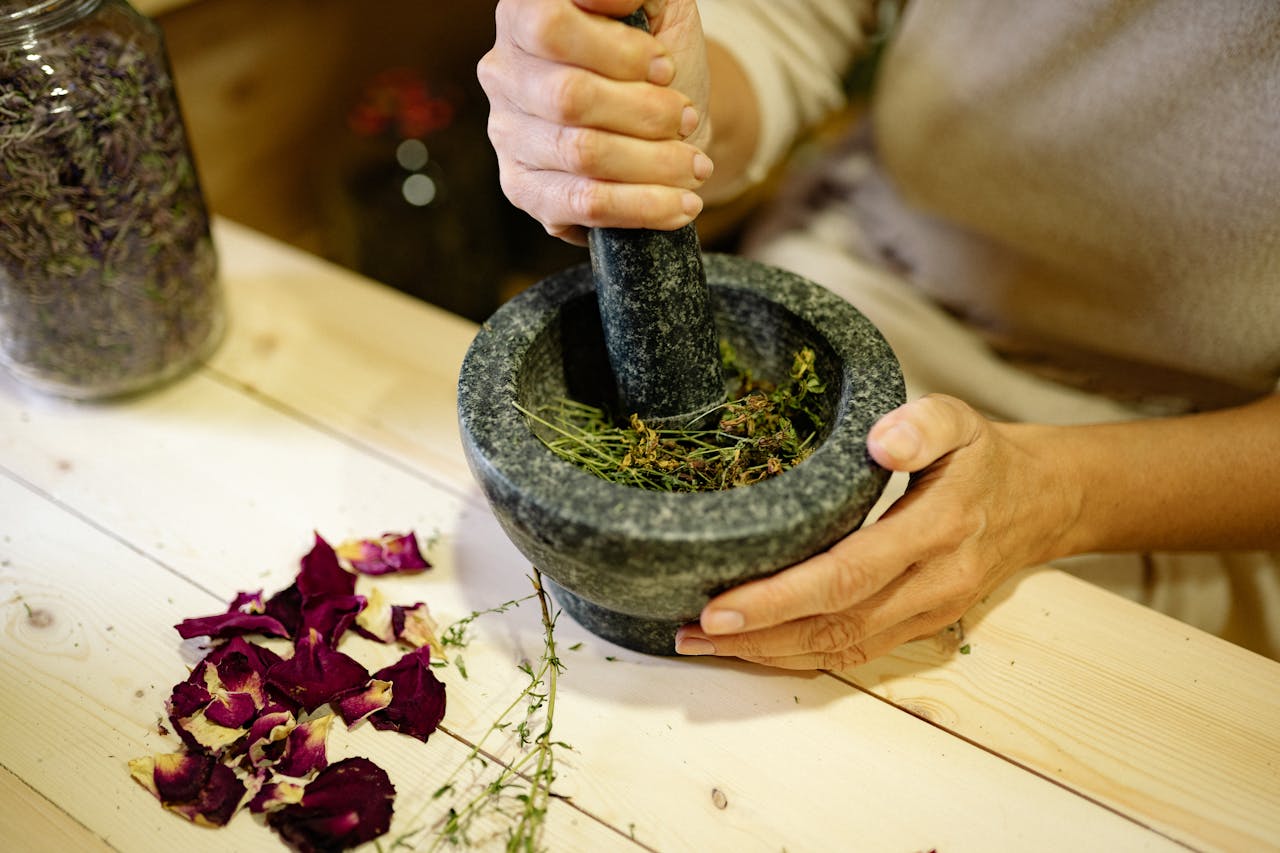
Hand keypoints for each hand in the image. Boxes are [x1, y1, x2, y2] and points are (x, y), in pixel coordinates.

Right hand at [477, 0, 713, 243]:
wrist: (665, 124)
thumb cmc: (656, 59)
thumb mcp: (658, 9)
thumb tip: (618, 2)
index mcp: (526, 15)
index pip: (550, 26)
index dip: (618, 50)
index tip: (665, 66)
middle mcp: (504, 72)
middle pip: (569, 97)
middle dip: (645, 111)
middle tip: (686, 117)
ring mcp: (507, 134)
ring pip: (582, 154)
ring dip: (655, 162)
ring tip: (695, 164)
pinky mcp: (524, 189)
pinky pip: (584, 204)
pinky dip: (643, 206)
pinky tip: (681, 203)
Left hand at [675, 395, 1078, 668]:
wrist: (1043, 501)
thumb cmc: (984, 456)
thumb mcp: (962, 419)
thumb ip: (924, 423)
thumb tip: (882, 441)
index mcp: (938, 529)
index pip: (849, 574)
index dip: (781, 596)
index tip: (720, 605)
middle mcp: (934, 583)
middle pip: (835, 624)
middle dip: (758, 635)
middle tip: (690, 632)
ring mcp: (929, 613)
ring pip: (841, 649)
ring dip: (769, 653)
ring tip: (703, 645)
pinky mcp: (921, 627)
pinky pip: (855, 653)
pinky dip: (800, 657)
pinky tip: (754, 649)